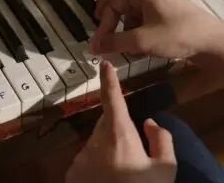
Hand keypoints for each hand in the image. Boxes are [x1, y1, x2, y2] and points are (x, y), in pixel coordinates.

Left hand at [65, 60, 176, 182]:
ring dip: (106, 148)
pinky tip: (104, 178)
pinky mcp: (71, 171)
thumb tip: (149, 122)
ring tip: (118, 171)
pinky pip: (86, 158)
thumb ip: (162, 139)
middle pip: (105, 123)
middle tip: (129, 149)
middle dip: (116, 128)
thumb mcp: (165, 170)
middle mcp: (95, 141)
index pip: (113, 100)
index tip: (103, 64)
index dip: (109, 80)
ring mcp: (80, 157)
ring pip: (95, 142)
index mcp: (119, 136)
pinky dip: (95, 163)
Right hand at [90, 0, 223, 59]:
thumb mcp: (141, 40)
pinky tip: (131, 39)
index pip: (111, 5)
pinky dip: (130, 25)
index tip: (97, 45)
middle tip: (99, 27)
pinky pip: (137, 13)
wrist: (208, 41)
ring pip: (126, 5)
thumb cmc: (178, 35)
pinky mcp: (159, 10)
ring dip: (118, 20)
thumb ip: (114, 43)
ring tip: (114, 37)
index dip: (102, 26)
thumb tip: (94, 46)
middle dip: (106, 13)